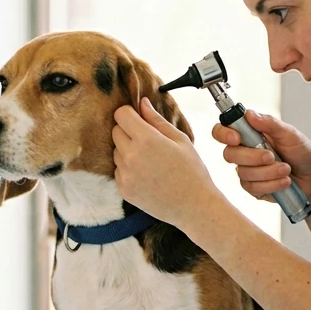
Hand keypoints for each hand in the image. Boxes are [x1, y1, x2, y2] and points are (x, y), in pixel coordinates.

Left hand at [113, 98, 221, 228]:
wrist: (194, 206)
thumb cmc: (192, 171)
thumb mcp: (180, 140)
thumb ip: (157, 120)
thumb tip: (142, 103)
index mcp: (146, 139)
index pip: (121, 115)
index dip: (129, 114)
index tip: (138, 118)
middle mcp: (131, 156)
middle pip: (116, 132)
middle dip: (128, 131)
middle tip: (148, 140)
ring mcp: (125, 175)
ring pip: (116, 151)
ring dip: (127, 150)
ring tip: (150, 160)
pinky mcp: (123, 189)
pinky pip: (118, 170)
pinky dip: (128, 169)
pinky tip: (147, 174)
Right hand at [212, 110, 310, 201]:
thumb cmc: (303, 154)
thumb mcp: (290, 134)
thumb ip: (270, 123)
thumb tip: (249, 114)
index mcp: (250, 134)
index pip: (223, 130)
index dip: (223, 133)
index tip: (236, 138)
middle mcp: (245, 152)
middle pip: (229, 154)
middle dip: (252, 157)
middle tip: (272, 156)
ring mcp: (247, 171)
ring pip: (243, 172)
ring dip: (268, 172)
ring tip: (286, 169)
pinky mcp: (253, 188)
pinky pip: (252, 187)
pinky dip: (271, 184)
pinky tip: (284, 181)